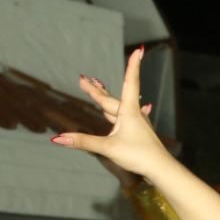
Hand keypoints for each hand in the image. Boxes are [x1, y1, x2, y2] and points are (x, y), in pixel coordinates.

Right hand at [55, 50, 173, 179]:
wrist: (161, 169)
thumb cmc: (138, 156)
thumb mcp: (107, 148)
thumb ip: (83, 142)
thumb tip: (58, 139)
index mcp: (129, 111)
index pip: (130, 82)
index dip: (133, 66)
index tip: (139, 50)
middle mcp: (134, 114)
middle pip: (111, 99)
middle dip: (96, 90)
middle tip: (83, 79)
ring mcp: (137, 124)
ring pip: (117, 108)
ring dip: (105, 99)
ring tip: (96, 88)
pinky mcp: (138, 133)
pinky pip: (125, 118)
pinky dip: (119, 111)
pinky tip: (130, 109)